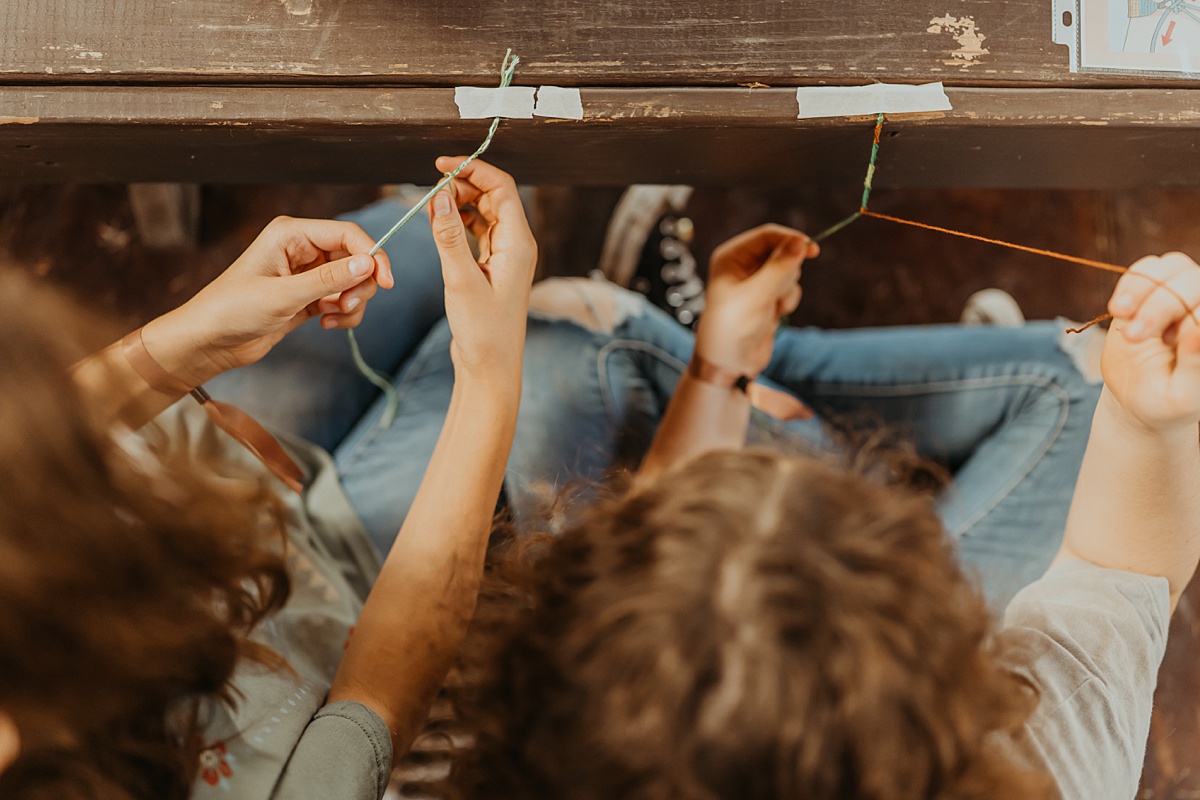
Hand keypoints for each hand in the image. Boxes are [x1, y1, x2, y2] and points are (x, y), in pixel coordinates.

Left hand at [142, 216, 392, 385]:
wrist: (209, 342)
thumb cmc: (233, 310)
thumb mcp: (284, 295)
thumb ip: (329, 279)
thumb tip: (369, 264)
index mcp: (291, 234)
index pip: (346, 234)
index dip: (372, 254)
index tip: (386, 282)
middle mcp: (302, 249)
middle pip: (355, 258)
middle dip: (360, 284)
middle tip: (348, 307)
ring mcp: (306, 274)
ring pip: (352, 282)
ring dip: (352, 302)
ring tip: (332, 318)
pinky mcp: (309, 297)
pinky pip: (342, 300)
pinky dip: (343, 314)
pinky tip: (325, 324)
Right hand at [429, 156, 536, 382]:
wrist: (491, 368)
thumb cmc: (484, 332)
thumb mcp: (461, 281)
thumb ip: (449, 237)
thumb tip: (441, 196)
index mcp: (519, 243)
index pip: (501, 188)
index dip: (473, 169)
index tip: (442, 165)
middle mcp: (517, 245)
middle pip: (493, 197)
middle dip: (463, 185)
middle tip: (431, 190)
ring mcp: (505, 257)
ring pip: (485, 214)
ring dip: (460, 204)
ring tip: (431, 207)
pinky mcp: (492, 268)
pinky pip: (478, 233)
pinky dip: (459, 223)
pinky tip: (439, 224)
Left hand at [695, 224, 818, 375]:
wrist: (728, 363)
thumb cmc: (733, 327)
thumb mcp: (756, 296)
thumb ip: (780, 268)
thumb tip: (801, 242)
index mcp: (731, 256)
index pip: (767, 235)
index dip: (790, 239)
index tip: (812, 249)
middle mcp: (743, 265)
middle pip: (782, 251)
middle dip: (787, 271)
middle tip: (777, 291)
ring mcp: (757, 281)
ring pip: (789, 271)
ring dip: (787, 289)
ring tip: (772, 306)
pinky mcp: (768, 297)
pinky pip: (789, 288)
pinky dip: (787, 300)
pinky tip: (775, 314)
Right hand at [1103, 252, 1199, 431]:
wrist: (1137, 398)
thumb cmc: (1167, 402)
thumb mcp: (1184, 395)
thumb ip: (1197, 365)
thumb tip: (1198, 330)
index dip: (1190, 314)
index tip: (1168, 343)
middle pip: (1192, 280)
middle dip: (1160, 304)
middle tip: (1132, 337)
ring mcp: (1181, 295)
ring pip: (1172, 266)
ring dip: (1143, 287)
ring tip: (1121, 313)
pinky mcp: (1152, 290)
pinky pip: (1146, 268)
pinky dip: (1130, 284)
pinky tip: (1119, 309)